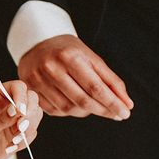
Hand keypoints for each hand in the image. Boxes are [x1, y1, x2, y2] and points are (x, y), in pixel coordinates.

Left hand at [0, 79, 42, 158]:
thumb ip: (2, 118)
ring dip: (28, 129)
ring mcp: (17, 117)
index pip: (18, 87)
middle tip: (20, 127)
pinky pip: (33, 131)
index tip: (20, 112)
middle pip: (32, 98)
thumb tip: (17, 109)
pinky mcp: (21, 130)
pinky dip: (25, 140)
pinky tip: (11, 146)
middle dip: (29, 114)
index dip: (22, 98)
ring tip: (14, 140)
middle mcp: (9, 102)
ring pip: (36, 115)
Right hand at [18, 34, 132, 119]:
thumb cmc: (68, 51)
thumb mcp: (91, 58)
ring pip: (68, 109)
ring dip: (86, 112)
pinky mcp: (30, 90)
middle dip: (102, 110)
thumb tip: (127, 103)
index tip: (125, 113)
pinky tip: (75, 105)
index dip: (112, 103)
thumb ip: (110, 81)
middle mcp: (52, 69)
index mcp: (70, 57)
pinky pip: (54, 111)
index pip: (95, 87)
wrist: (37, 43)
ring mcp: (38, 81)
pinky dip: (69, 112)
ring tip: (94, 106)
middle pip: (82, 100)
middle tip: (116, 114)